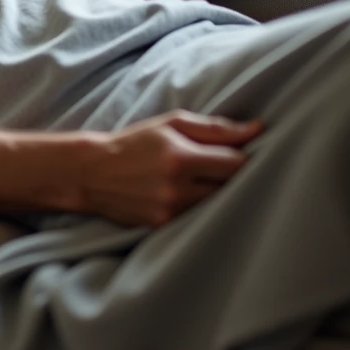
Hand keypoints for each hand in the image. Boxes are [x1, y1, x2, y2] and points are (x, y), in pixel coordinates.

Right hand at [74, 111, 262, 226]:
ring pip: (216, 203)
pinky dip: (199, 205)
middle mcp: (177, 187)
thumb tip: (257, 129)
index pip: (235, 164)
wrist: (92, 172)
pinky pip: (197, 216)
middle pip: (230, 186)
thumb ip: (215, 128)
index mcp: (180, 157)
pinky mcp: (163, 225)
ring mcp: (170, 210)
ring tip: (204, 179)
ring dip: (217, 192)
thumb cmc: (134, 142)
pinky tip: (188, 194)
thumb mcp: (171, 124)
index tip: (240, 153)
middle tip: (223, 166)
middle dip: (231, 176)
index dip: (244, 157)